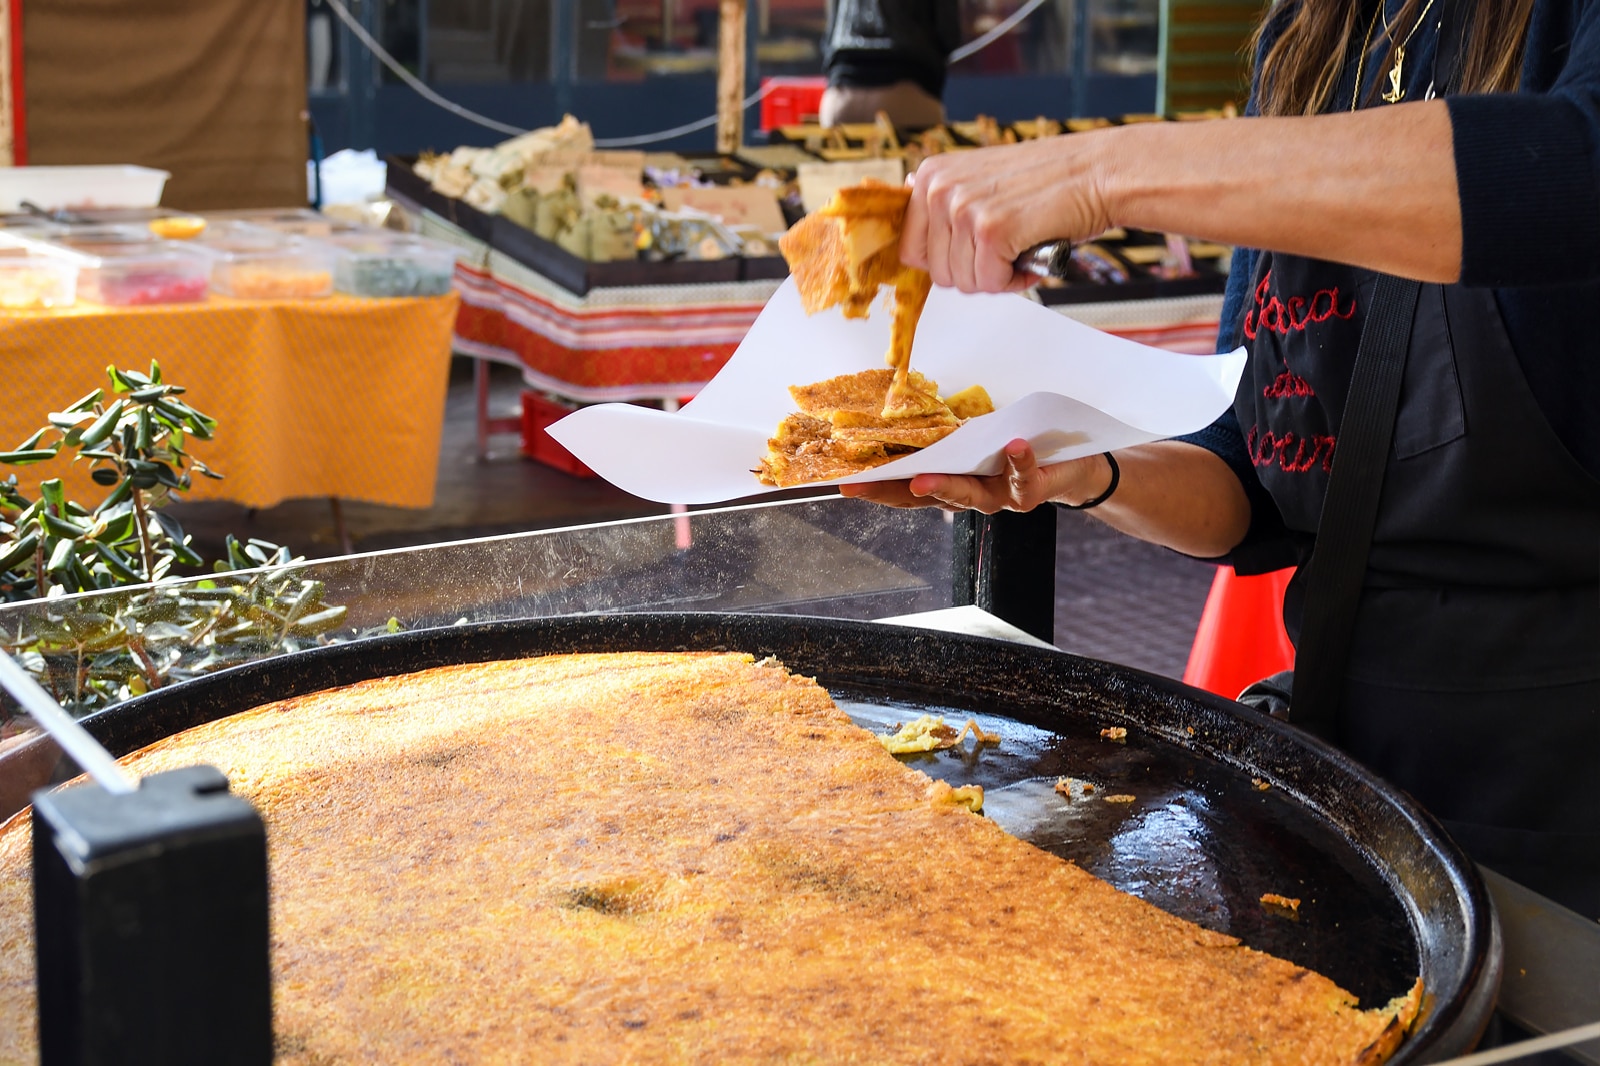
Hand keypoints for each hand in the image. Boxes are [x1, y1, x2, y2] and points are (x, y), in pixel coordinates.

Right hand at [838, 440, 1111, 513]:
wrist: (1071, 464)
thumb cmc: (1015, 448)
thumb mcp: (978, 438)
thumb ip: (951, 436)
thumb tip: (907, 409)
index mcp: (951, 482)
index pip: (906, 490)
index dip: (876, 488)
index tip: (844, 483)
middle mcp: (969, 497)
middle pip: (927, 498)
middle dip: (895, 492)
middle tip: (864, 488)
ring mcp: (998, 498)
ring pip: (968, 496)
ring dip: (945, 486)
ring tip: (924, 478)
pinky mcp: (1030, 492)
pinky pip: (1022, 476)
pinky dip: (1018, 460)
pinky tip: (1012, 445)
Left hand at [900, 134, 1115, 293]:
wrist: (1100, 172)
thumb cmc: (1048, 181)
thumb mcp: (980, 181)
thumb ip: (946, 203)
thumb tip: (915, 230)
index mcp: (931, 176)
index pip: (910, 249)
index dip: (946, 261)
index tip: (971, 254)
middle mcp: (940, 188)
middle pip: (937, 273)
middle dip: (974, 272)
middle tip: (1005, 251)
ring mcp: (964, 209)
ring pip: (963, 282)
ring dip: (996, 277)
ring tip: (1021, 249)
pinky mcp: (992, 229)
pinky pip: (990, 283)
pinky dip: (1014, 280)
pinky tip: (1031, 254)